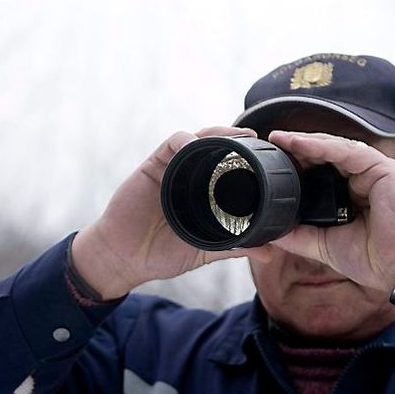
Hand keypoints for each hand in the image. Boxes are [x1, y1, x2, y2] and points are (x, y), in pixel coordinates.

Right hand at [71, 126, 261, 298]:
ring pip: (197, 139)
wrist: (124, 259)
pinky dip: (186, 140)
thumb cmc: (161, 254)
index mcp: (203, 194)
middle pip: (216, 147)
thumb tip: (269, 254)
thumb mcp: (204, 251)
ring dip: (217, 134)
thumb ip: (235, 247)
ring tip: (236, 136)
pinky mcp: (152, 166)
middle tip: (256, 138)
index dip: (248, 158)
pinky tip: (196, 146)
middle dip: (236, 138)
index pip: (229, 167)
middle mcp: (189, 177)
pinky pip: (172, 144)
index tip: (269, 157)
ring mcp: (171, 169)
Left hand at [266, 131, 394, 291]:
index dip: (296, 164)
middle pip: (325, 155)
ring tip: (280, 139)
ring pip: (334, 148)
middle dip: (297, 148)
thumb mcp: (323, 245)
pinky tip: (300, 143)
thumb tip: (270, 232)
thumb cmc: (371, 259)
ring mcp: (373, 171)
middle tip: (271, 143)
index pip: (320, 171)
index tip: (271, 162)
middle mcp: (362, 179)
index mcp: (350, 194)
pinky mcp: (382, 168)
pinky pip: (347, 151)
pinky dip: (322, 146)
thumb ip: (299, 236)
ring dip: (305, 142)